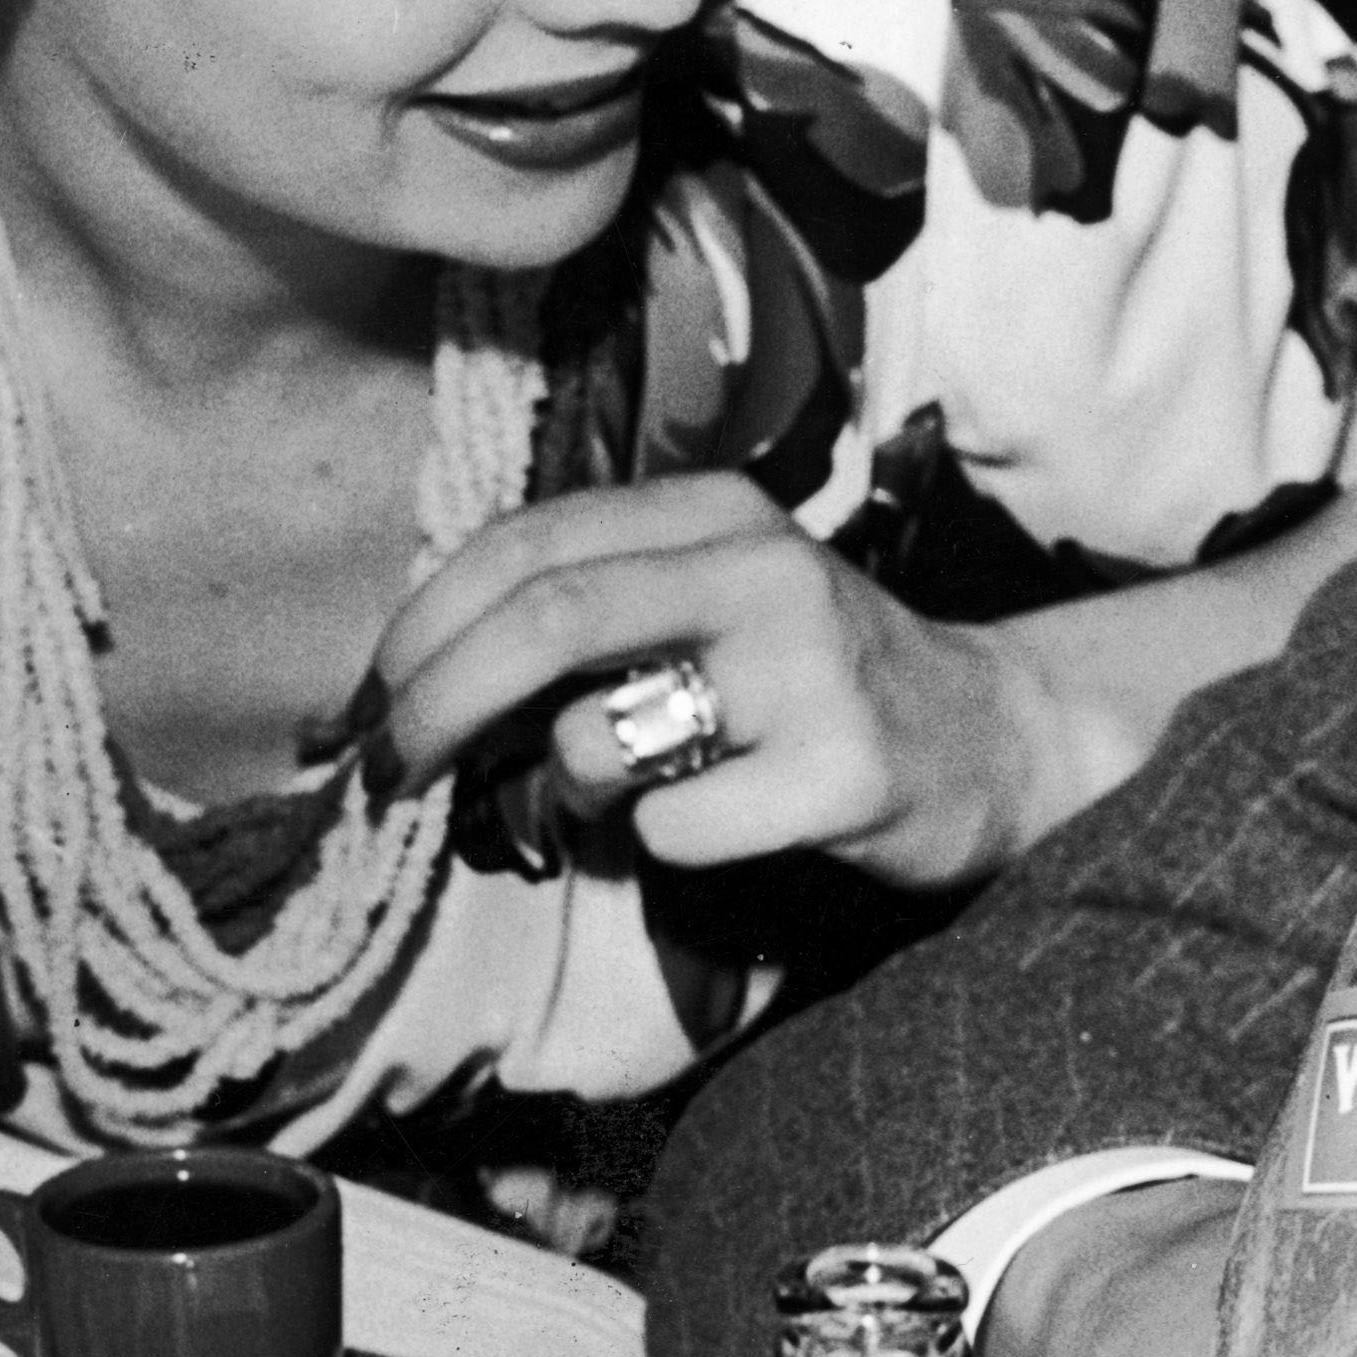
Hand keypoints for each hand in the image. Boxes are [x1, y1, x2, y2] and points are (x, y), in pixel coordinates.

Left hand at [366, 473, 1047, 894]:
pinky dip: (654, 845)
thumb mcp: (706, 601)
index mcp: (713, 511)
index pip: (521, 545)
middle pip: (541, 617)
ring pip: (595, 736)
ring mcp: (807, 669)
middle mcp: (761, 568)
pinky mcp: (842, 771)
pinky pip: (671, 829)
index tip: (363, 710)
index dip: (416, 630)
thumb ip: (585, 609)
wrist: (992, 739)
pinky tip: (718, 826)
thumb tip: (402, 684)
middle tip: (383, 775)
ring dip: (562, 791)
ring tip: (611, 801)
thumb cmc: (809, 684)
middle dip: (431, 704)